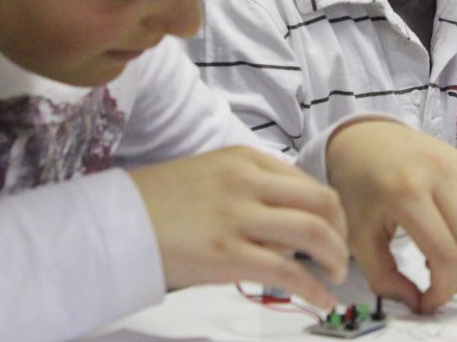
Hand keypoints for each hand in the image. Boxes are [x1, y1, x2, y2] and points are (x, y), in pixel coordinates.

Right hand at [128, 146, 347, 307]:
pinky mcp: (228, 254)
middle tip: (339, 256)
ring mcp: (238, 217)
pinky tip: (320, 298)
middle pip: (322, 202)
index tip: (333, 232)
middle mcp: (247, 181)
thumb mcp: (211, 177)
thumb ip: (251, 191)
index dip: (330, 212)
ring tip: (334, 277)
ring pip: (313, 232)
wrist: (116, 222)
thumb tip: (287, 227)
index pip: (308, 182)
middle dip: (341, 232)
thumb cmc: (159, 203)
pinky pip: (288, 271)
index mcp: (244, 159)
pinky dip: (314, 287)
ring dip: (335, 258)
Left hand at [325, 120, 456, 314]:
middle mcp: (440, 174)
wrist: (364, 138)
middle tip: (442, 289)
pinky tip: (451, 240)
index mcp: (406, 191)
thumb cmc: (358, 186)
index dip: (443, 290)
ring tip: (449, 268)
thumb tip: (417, 303)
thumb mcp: (357, 234)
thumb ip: (383, 276)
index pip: (445, 254)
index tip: (429, 303)